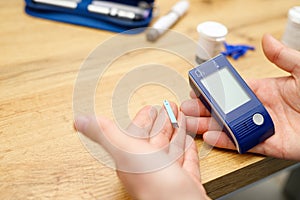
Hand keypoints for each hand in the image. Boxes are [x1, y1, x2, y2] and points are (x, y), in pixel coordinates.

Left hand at [75, 104, 209, 199]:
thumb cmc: (153, 184)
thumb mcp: (125, 151)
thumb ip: (104, 134)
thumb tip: (80, 121)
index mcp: (133, 158)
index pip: (137, 134)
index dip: (144, 119)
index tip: (150, 108)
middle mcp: (149, 166)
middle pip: (155, 138)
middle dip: (162, 121)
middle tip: (168, 107)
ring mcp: (168, 173)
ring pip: (171, 147)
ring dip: (175, 131)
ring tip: (180, 117)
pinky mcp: (185, 179)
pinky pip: (186, 159)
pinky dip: (187, 148)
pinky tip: (188, 140)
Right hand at [181, 34, 299, 160]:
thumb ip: (284, 57)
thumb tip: (267, 40)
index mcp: (264, 90)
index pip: (232, 91)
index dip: (214, 91)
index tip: (198, 90)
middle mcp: (259, 110)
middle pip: (225, 110)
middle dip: (204, 109)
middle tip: (186, 109)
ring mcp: (261, 128)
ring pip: (229, 127)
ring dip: (208, 125)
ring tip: (189, 123)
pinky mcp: (268, 145)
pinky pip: (243, 144)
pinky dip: (225, 142)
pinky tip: (210, 137)